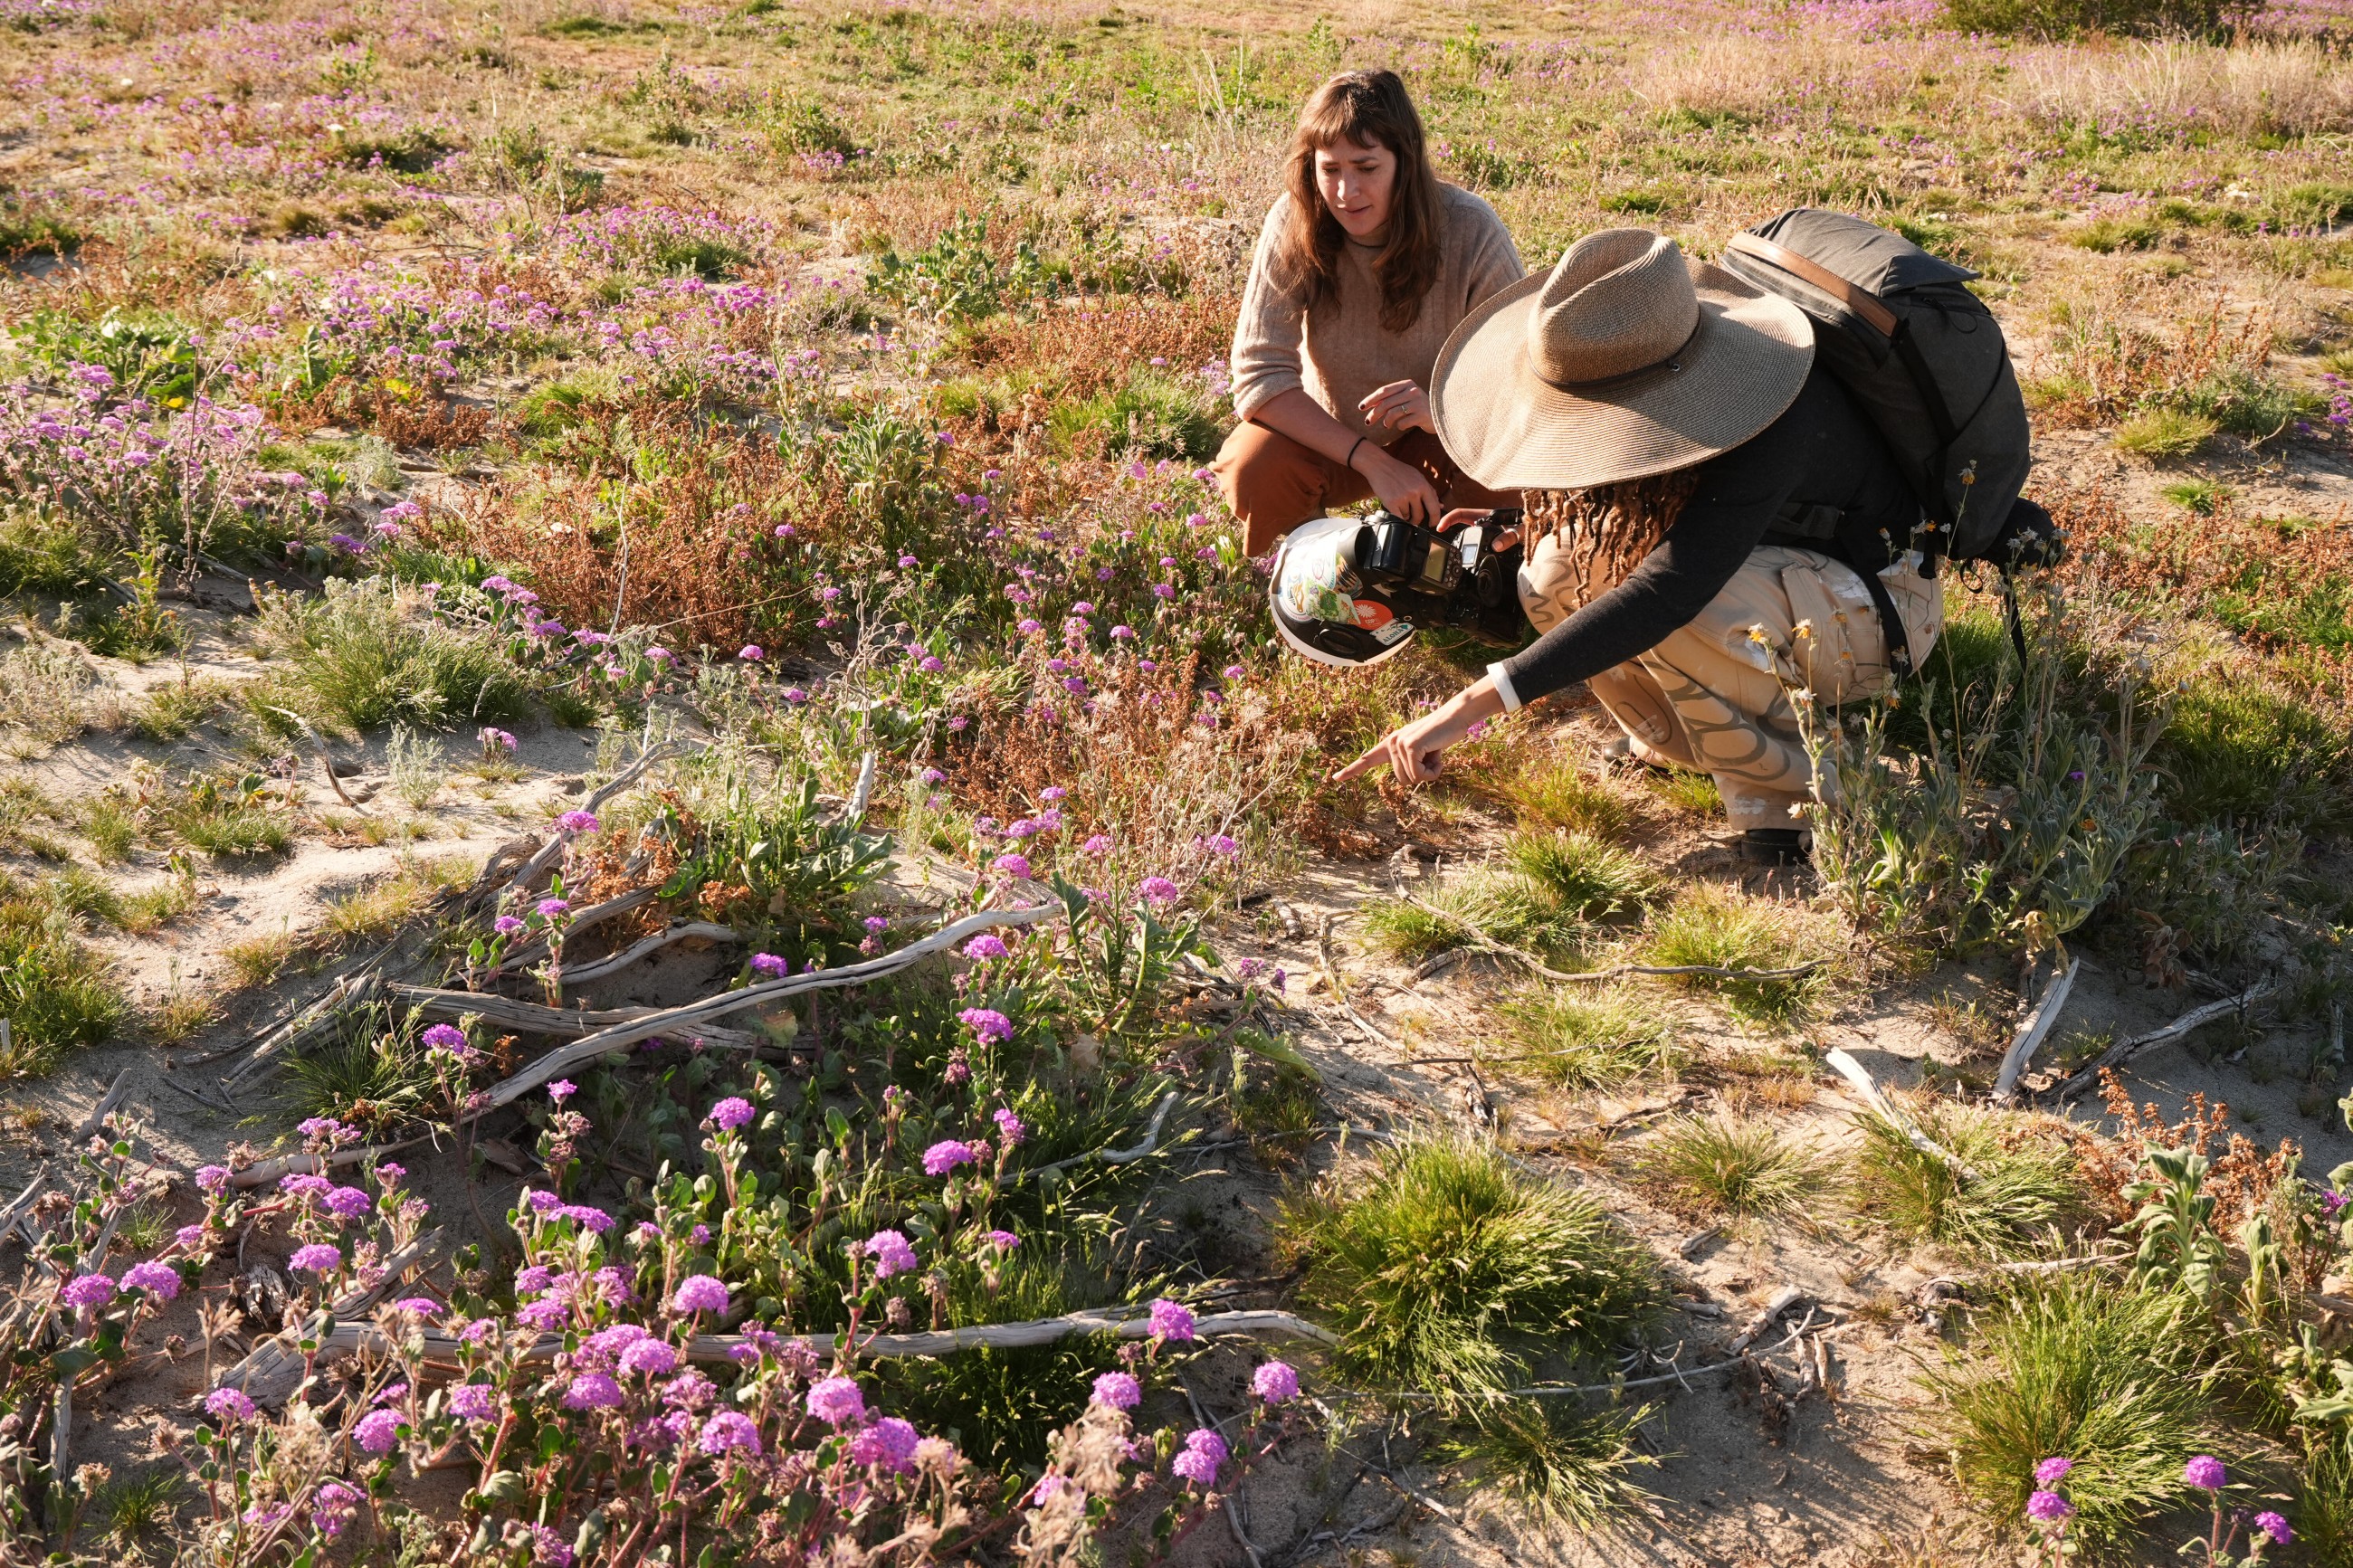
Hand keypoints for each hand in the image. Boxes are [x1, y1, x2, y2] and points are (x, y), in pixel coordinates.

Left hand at [1334, 681, 1506, 786]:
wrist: (1455, 717)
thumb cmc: (1442, 735)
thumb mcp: (1424, 751)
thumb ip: (1411, 762)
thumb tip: (1407, 779)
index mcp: (1391, 744)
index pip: (1368, 759)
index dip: (1352, 770)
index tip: (1336, 778)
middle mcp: (1391, 742)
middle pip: (1403, 781)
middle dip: (1422, 774)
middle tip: (1432, 754)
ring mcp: (1398, 744)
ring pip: (1411, 780)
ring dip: (1429, 772)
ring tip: (1435, 751)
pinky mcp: (1409, 747)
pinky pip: (1419, 776)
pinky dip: (1434, 771)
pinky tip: (1438, 753)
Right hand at [1352, 442, 1439, 526]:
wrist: (1380, 465)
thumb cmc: (1400, 471)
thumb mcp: (1418, 477)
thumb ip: (1430, 491)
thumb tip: (1440, 505)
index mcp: (1423, 486)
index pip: (1434, 508)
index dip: (1435, 519)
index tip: (1433, 524)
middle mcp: (1414, 492)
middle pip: (1420, 516)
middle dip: (1417, 521)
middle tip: (1415, 520)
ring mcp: (1402, 498)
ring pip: (1408, 516)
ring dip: (1405, 515)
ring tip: (1401, 506)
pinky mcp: (1391, 502)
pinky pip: (1398, 517)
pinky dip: (1398, 516)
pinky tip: (1397, 511)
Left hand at [1358, 379, 1434, 433]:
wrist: (1442, 415)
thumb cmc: (1419, 408)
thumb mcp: (1406, 399)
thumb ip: (1390, 399)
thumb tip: (1369, 405)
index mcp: (1407, 384)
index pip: (1384, 391)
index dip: (1371, 399)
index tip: (1361, 407)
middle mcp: (1413, 390)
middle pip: (1386, 403)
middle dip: (1374, 414)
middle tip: (1368, 422)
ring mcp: (1418, 402)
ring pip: (1392, 413)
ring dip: (1386, 422)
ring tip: (1387, 425)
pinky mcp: (1422, 415)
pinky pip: (1402, 423)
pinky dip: (1398, 426)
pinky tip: (1401, 426)